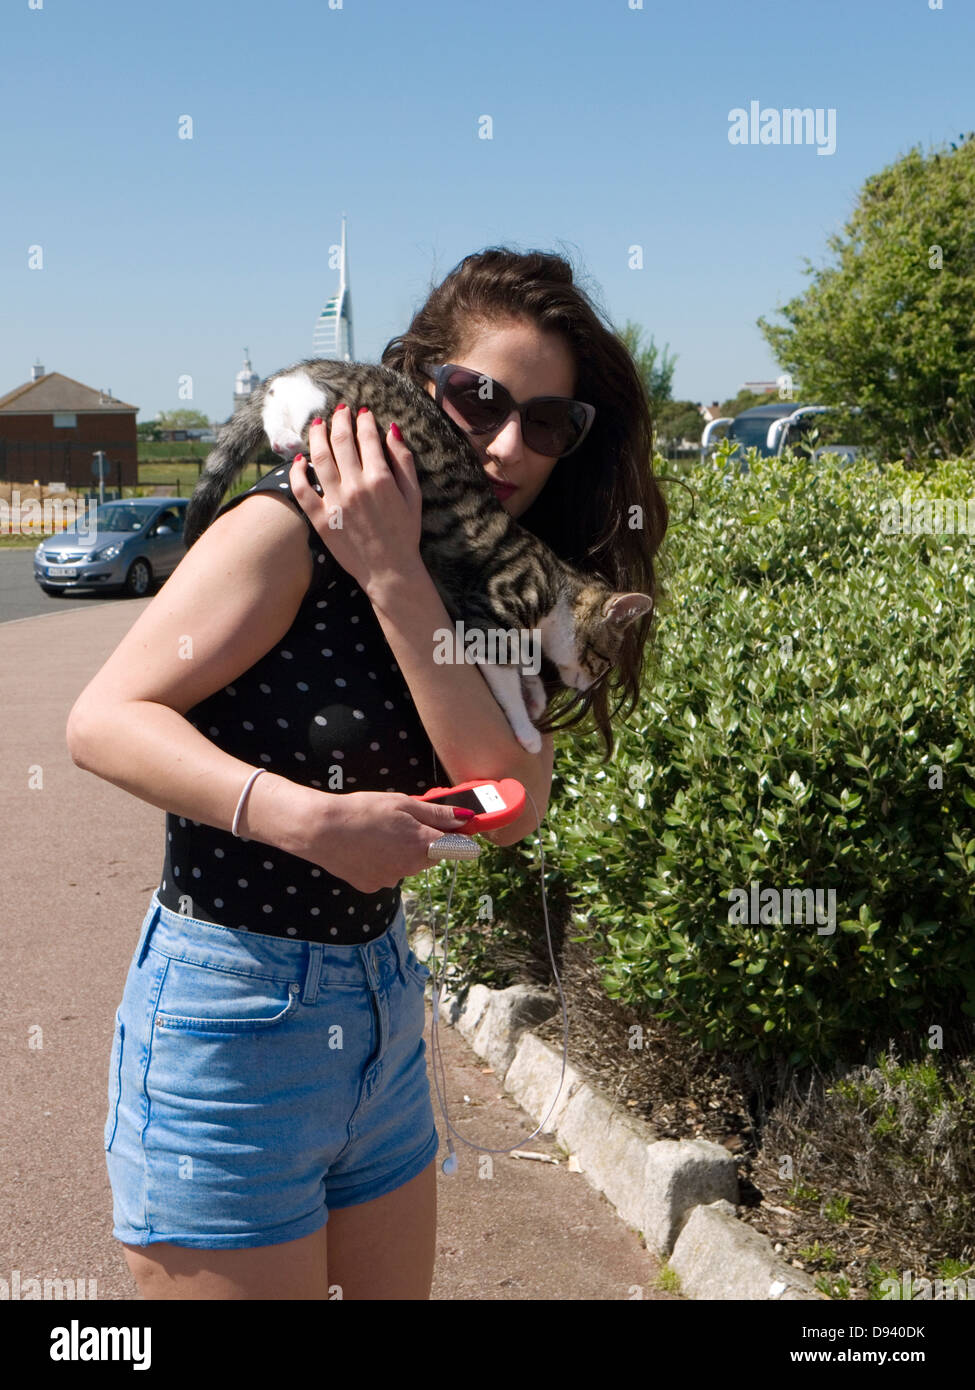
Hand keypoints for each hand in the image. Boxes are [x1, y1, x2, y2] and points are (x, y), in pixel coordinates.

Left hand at [289, 407, 422, 595]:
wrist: (389, 570)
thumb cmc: (405, 533)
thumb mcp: (414, 495)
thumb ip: (403, 461)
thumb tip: (392, 429)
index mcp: (380, 478)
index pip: (367, 437)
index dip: (364, 420)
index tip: (363, 412)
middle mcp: (355, 486)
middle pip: (341, 441)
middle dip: (340, 420)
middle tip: (340, 410)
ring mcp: (334, 501)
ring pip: (319, 457)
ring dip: (317, 435)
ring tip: (317, 424)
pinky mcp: (319, 518)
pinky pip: (302, 488)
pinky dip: (298, 471)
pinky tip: (300, 459)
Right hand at [298, 788, 476, 893]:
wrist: (321, 830)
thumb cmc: (362, 811)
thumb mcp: (403, 803)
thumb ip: (437, 813)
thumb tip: (464, 819)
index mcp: (423, 844)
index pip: (458, 847)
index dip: (460, 836)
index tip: (458, 828)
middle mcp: (411, 867)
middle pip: (432, 856)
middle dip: (427, 841)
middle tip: (406, 822)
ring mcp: (392, 879)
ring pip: (409, 865)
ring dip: (404, 852)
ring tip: (380, 833)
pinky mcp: (374, 886)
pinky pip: (388, 873)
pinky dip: (384, 862)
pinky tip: (367, 847)